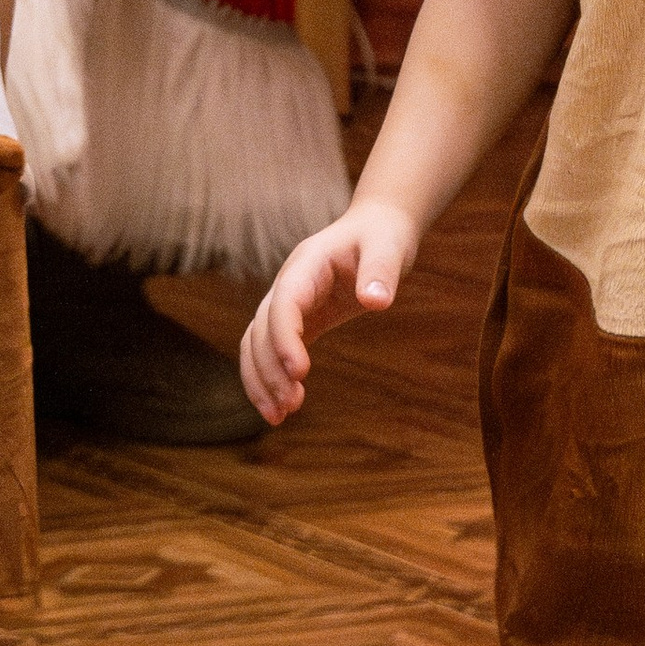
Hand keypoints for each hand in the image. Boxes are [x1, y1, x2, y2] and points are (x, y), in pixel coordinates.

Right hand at [240, 198, 418, 421]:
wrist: (375, 229)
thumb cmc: (382, 236)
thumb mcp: (389, 247)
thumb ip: (382, 271)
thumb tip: (376, 302)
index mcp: (307, 265)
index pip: (284, 303)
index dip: (284, 337)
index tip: (300, 372)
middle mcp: (288, 285)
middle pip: (261, 329)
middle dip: (270, 368)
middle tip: (292, 405)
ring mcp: (287, 304)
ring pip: (255, 344)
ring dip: (261, 380)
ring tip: (280, 416)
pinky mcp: (297, 321)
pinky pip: (270, 351)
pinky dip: (270, 379)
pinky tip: (282, 408)